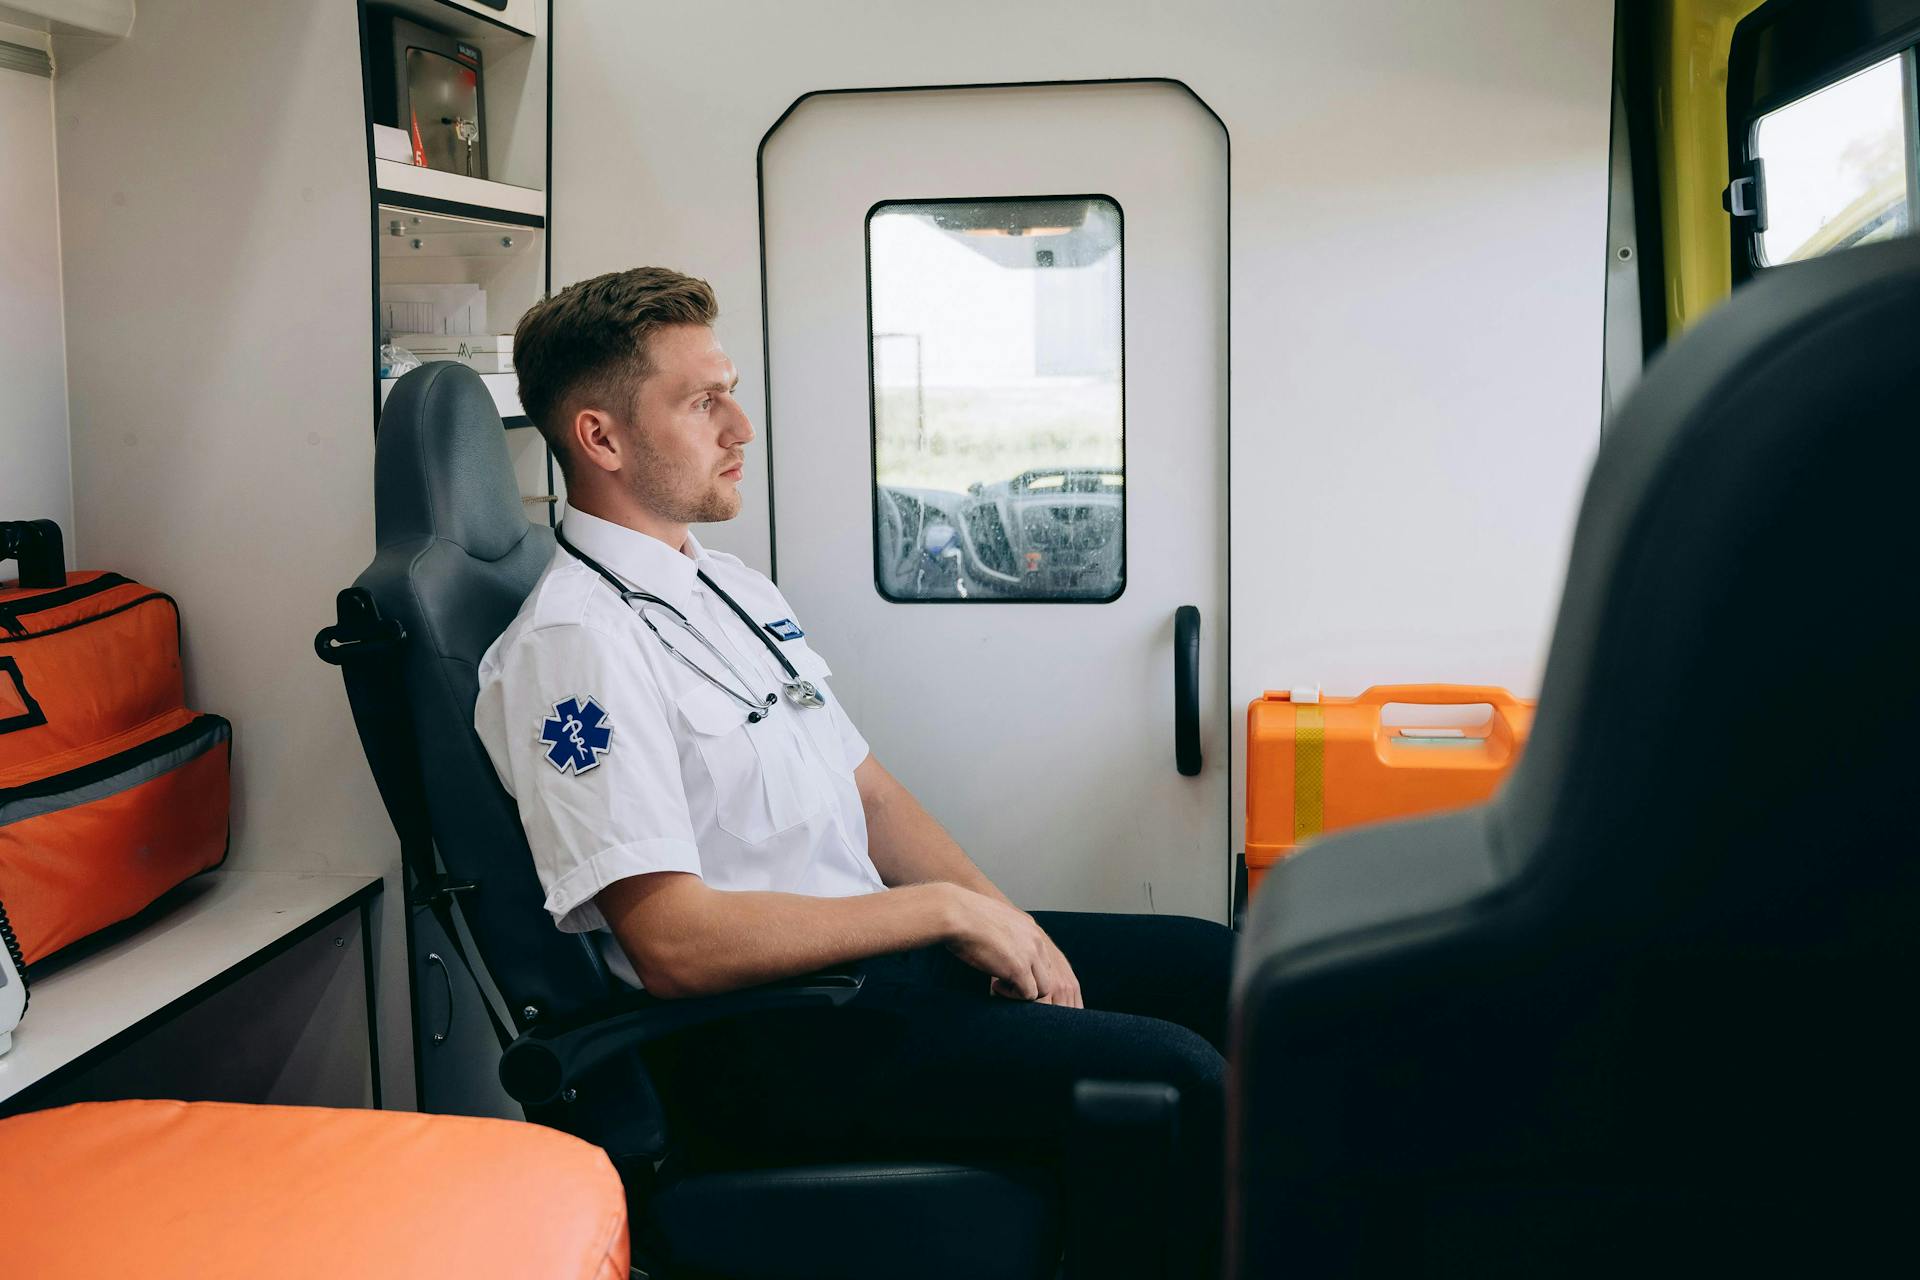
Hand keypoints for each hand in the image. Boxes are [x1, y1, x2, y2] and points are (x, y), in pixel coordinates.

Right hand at [941, 887, 1083, 1007]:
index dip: (1027, 971)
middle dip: (1028, 984)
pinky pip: (1027, 995)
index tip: (1006, 972)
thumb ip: (1005, 933)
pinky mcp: (1019, 969)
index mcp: (1030, 928)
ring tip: (999, 984)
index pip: (1043, 959)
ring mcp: (1030, 955)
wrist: (957, 913)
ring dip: (1022, 991)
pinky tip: (993, 985)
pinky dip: (1012, 996)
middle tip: (1004, 982)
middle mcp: (1036, 940)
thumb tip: (998, 945)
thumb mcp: (994, 920)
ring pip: (1043, 988)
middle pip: (1047, 974)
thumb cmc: (965, 916)